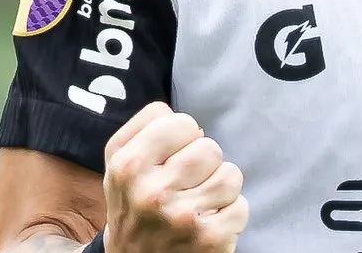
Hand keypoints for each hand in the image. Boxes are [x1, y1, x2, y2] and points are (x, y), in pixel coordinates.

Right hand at [102, 103, 247, 252]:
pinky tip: (208, 222)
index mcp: (128, 166)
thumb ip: (147, 126)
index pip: (182, 123)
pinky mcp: (207, 240)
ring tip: (199, 202)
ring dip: (220, 188)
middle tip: (185, 184)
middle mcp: (151, 192)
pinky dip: (229, 214)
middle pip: (210, 148)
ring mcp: (181, 218)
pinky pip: (241, 206)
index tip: (172, 157)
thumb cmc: (133, 204)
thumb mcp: (120, 161)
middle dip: (203, 164)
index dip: (183, 138)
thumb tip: (192, 126)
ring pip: (231, 175)